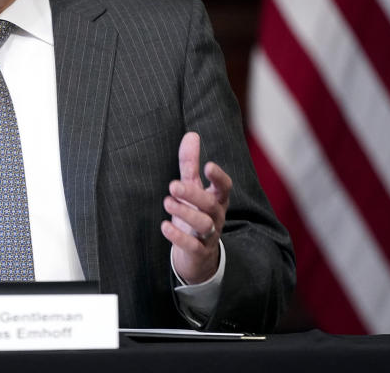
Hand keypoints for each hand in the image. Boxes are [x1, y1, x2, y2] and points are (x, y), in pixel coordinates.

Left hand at [160, 132, 231, 283]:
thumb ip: (190, 164)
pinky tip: (165, 226)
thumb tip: (191, 134)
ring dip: (185, 213)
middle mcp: (216, 217)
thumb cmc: (195, 213)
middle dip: (193, 194)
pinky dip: (179, 237)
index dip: (219, 178)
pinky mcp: (199, 252)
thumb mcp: (193, 188)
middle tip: (172, 185)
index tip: (209, 166)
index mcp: (217, 199)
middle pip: (210, 205)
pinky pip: (193, 246)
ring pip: (204, 225)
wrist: (198, 255)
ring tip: (167, 202)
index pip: (224, 188)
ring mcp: (209, 236)